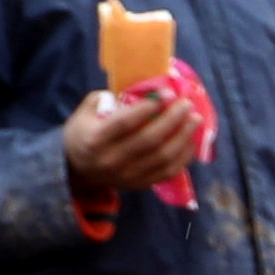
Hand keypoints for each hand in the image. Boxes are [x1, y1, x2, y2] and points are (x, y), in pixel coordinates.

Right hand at [63, 91, 199, 194]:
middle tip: (187, 103)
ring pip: (163, 157)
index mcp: (94, 139)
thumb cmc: (85, 132)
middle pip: (149, 140)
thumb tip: (142, 90)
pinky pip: (168, 171)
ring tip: (196, 119)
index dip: (148, 107)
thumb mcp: (87, 111)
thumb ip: (109, 99)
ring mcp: (126, 175)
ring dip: (183, 136)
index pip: (124, 123)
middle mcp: (110, 160)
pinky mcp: (140, 184)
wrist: (77, 168)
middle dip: (172, 119)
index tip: (167, 93)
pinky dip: (184, 156)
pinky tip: (191, 140)